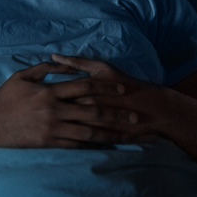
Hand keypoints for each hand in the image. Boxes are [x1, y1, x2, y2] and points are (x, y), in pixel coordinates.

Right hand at [0, 62, 132, 148]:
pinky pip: (74, 144)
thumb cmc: (4, 97)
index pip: (85, 85)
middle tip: (134, 114)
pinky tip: (104, 144)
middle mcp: (54, 109)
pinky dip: (91, 144)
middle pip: (92, 109)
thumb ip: (46, 69)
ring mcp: (52, 127)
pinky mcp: (48, 142)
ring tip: (125, 133)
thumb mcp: (23, 76)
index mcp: (49, 91)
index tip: (122, 87)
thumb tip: (65, 64)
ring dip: (109, 132)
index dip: (106, 85)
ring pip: (88, 130)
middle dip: (116, 112)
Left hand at [51, 54, 166, 142]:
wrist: (151, 105)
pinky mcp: (107, 137)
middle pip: (64, 114)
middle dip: (53, 114)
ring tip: (55, 125)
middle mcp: (91, 108)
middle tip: (45, 113)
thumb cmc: (123, 82)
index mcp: (87, 91)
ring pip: (74, 129)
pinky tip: (69, 138)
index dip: (50, 99)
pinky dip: (77, 141)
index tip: (45, 99)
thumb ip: (76, 62)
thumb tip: (54, 55)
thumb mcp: (101, 68)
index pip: (60, 97)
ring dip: (62, 129)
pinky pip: (87, 141)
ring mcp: (99, 124)